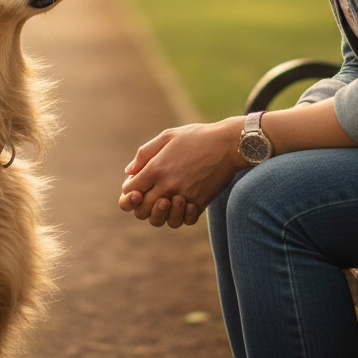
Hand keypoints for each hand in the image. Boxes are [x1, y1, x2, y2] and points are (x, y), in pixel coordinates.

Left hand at [118, 118, 245, 228]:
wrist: (229, 144)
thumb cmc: (197, 137)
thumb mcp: (167, 136)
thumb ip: (145, 154)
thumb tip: (129, 172)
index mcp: (156, 168)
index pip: (129, 191)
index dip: (129, 189)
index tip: (137, 183)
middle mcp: (168, 185)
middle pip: (141, 210)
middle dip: (140, 204)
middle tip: (149, 193)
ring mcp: (184, 196)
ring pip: (161, 220)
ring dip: (159, 214)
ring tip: (165, 200)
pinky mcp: (199, 203)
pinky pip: (184, 220)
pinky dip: (181, 216)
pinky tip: (182, 203)